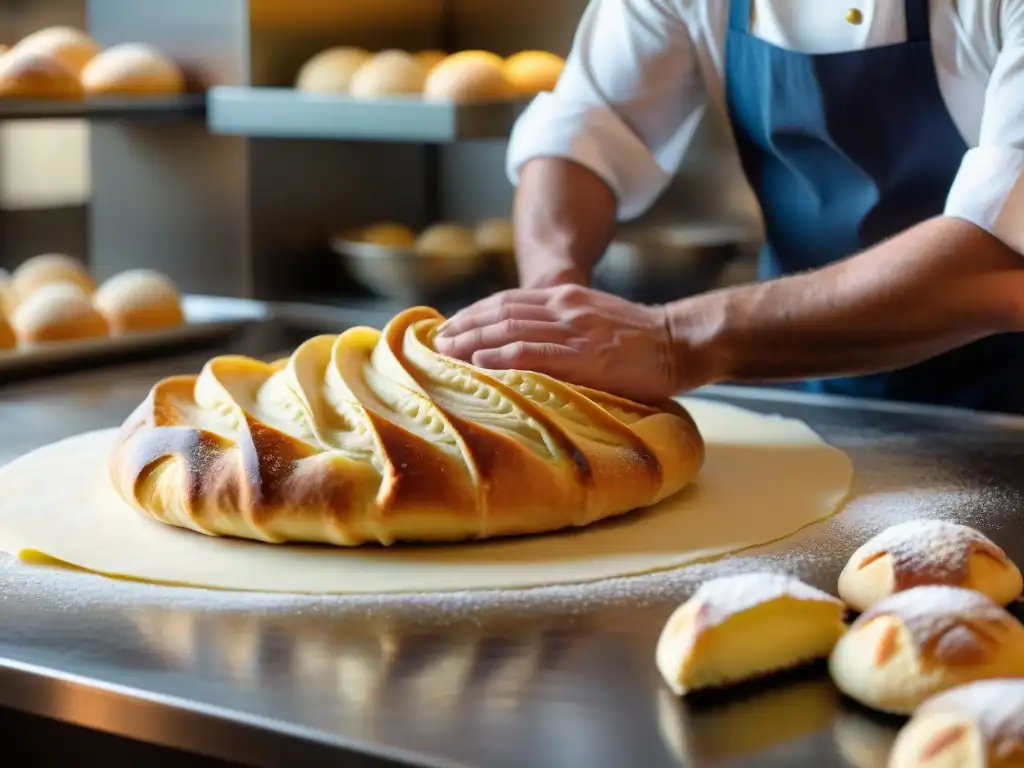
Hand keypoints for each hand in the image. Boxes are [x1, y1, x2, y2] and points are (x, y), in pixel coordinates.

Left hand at [434, 284, 678, 402]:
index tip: (451, 326)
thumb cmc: (641, 339)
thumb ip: (565, 323)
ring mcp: (573, 329)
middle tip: (437, 342)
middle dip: (465, 326)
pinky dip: (501, 356)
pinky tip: (479, 363)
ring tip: (446, 353)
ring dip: (472, 341)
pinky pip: (532, 352)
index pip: (508, 301)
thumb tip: (531, 343)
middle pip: (501, 311)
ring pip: (509, 329)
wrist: (679, 341)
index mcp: (566, 297)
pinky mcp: (583, 355)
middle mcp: (564, 307)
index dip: (475, 313)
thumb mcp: (597, 317)